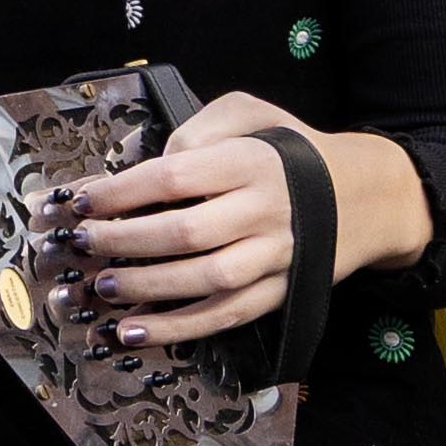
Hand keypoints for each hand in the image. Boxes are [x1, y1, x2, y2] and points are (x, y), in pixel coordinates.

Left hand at [69, 91, 430, 341]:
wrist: (362, 196)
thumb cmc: (288, 150)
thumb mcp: (251, 113)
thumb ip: (200, 127)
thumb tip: (152, 161)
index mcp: (251, 162)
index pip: (174, 177)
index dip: (121, 192)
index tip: (82, 201)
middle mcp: (264, 212)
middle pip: (185, 232)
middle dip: (124, 241)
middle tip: (83, 243)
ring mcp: (273, 259)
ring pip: (204, 281)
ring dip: (146, 288)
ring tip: (101, 286)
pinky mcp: (277, 293)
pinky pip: (224, 317)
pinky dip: (176, 330)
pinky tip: (133, 332)